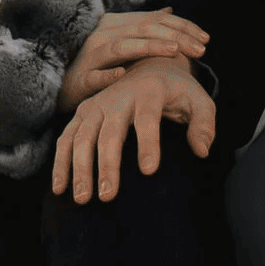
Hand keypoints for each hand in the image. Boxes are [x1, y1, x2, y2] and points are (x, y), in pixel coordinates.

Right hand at [52, 57, 215, 202]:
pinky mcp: (82, 113)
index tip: (149, 170)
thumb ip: (204, 124)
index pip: (148, 118)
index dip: (148, 143)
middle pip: (109, 132)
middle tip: (108, 196)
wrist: (149, 66)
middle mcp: (118, 96)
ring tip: (83, 199)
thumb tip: (202, 151)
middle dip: (107, 164)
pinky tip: (60, 188)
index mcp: (149, 91)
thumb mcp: (199, 101)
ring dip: (80, 168)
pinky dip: (61, 162)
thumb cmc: (177, 91)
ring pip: (83, 137)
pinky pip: (67, 138)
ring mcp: (96, 105)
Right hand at [56, 7, 207, 113]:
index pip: (155, 20)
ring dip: (148, 47)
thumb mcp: (121, 39)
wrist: (59, 82)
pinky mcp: (81, 79)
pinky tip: (124, 75)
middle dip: (175, 37)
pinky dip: (109, 75)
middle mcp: (105, 36)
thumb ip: (144, 25)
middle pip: (144, 30)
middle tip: (201, 49)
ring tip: (174, 51)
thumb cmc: (96, 62)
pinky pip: (95, 76)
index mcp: (119, 26)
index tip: (206, 38)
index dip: (182, 27)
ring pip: (122, 47)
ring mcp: (92, 56)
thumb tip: (170, 11)